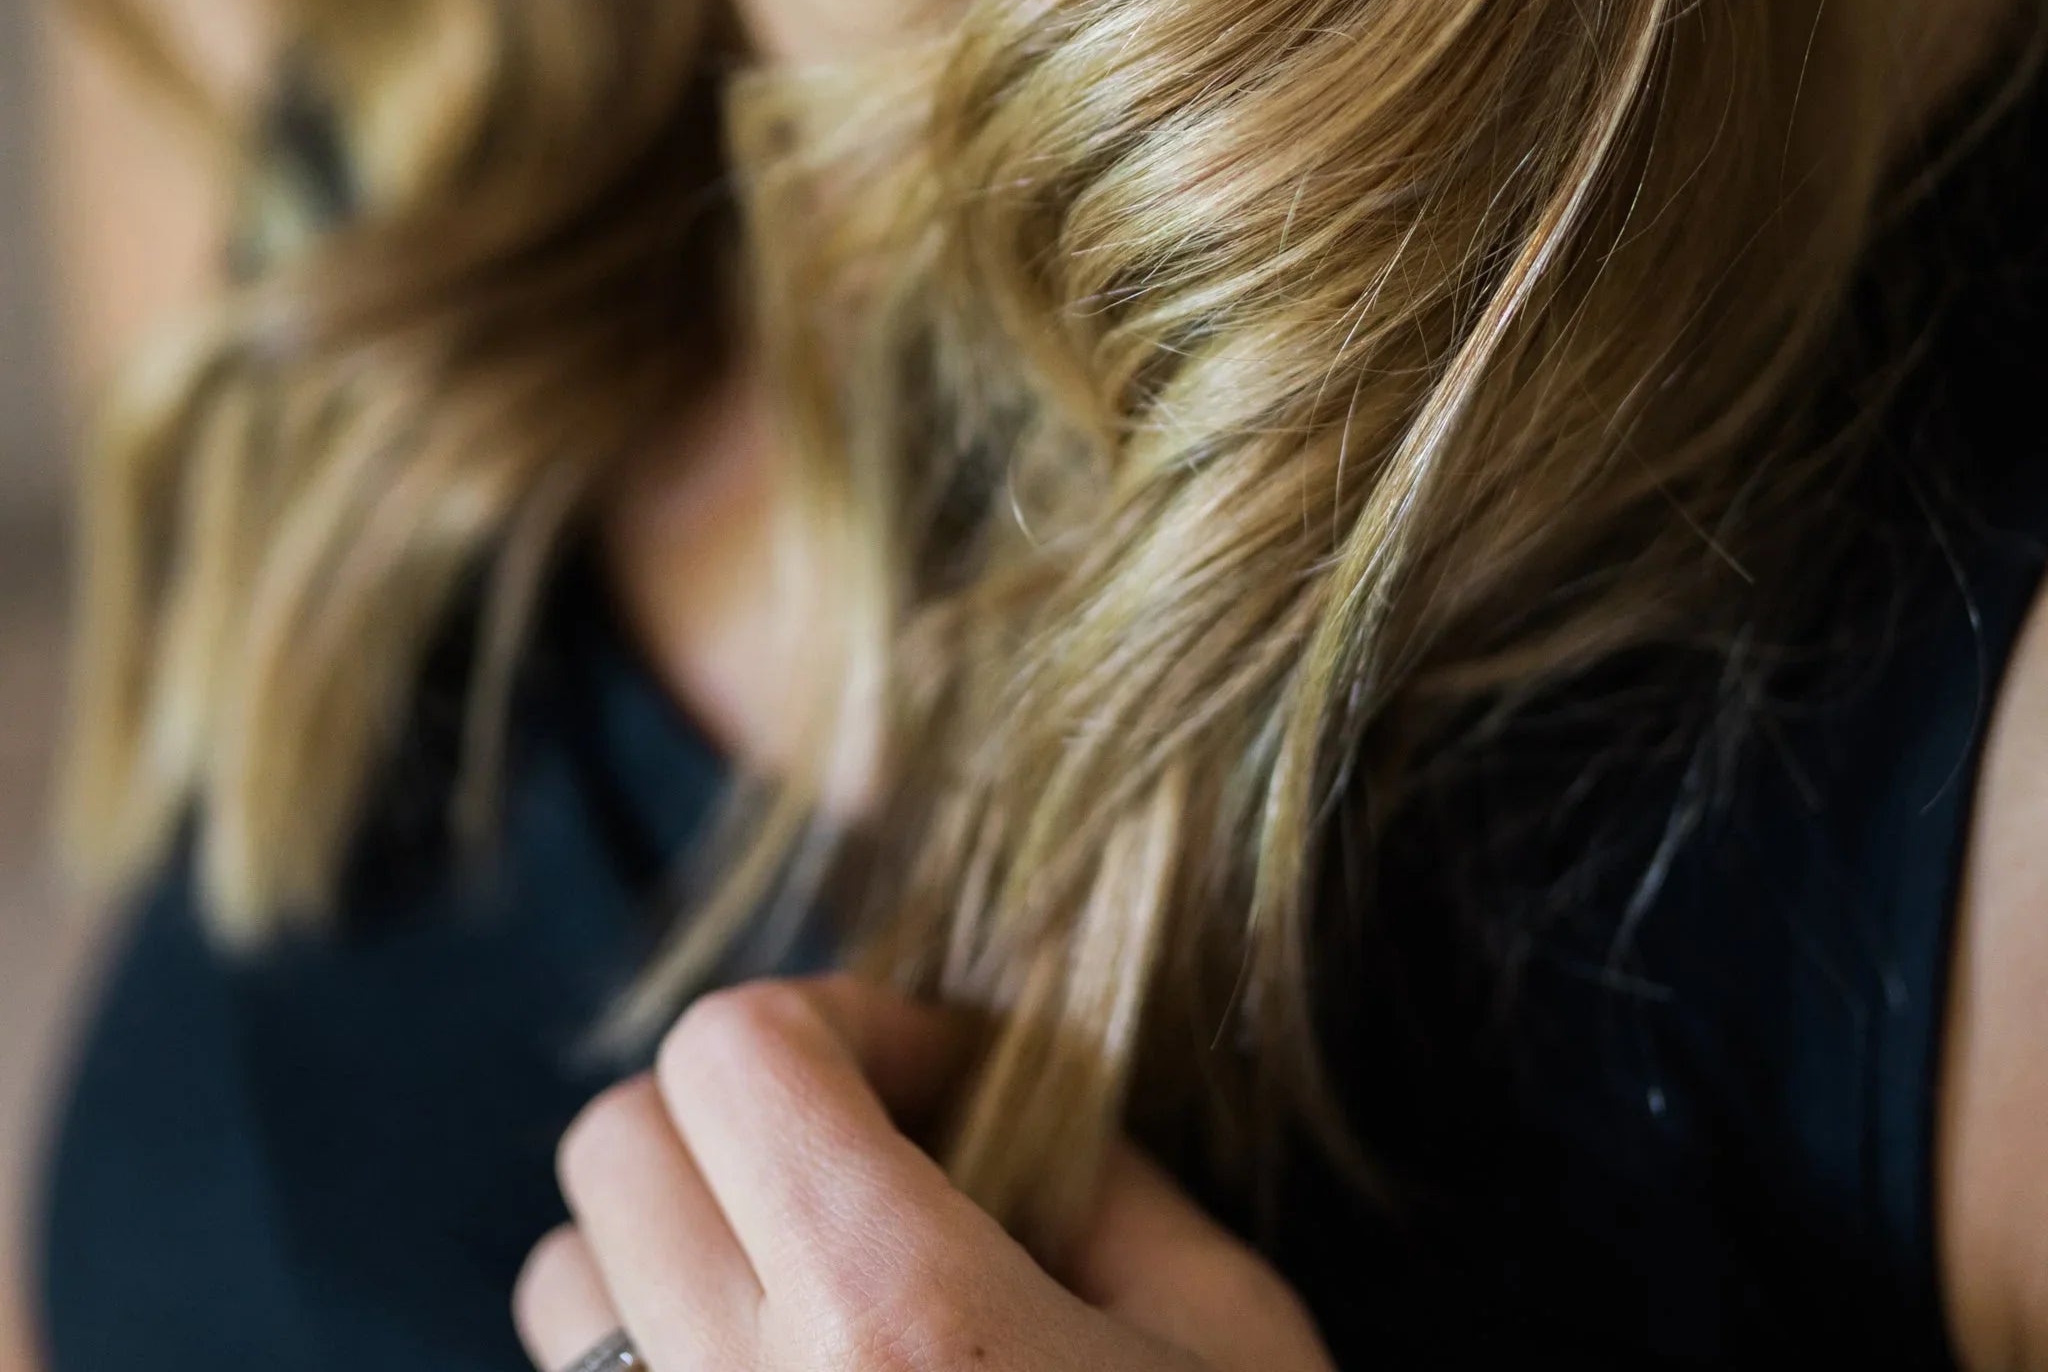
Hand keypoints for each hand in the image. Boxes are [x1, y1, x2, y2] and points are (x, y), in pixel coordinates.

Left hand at [515, 972, 1336, 1371]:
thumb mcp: (1231, 1347)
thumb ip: (1112, 1183)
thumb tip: (1016, 1104)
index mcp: (893, 1317)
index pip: (736, 1053)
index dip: (840, 1019)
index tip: (934, 1078)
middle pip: (618, 1145)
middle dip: (742, 1113)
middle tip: (872, 1159)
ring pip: (561, 1290)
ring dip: (671, 1245)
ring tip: (815, 1295)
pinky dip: (659, 1370)